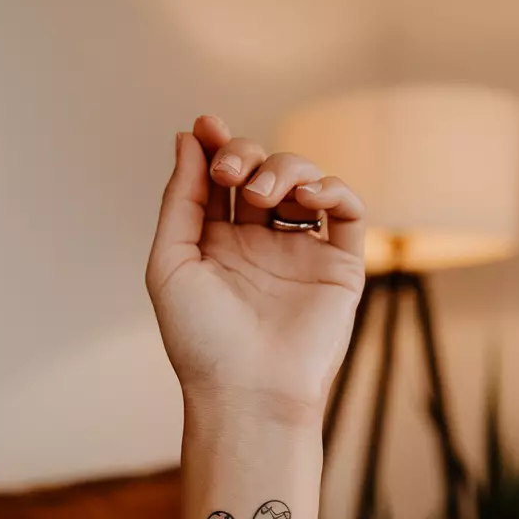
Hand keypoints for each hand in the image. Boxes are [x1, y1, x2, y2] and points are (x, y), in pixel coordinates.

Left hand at [146, 115, 365, 422]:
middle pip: (260, 170)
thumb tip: (189, 137)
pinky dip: (333, 188)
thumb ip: (180, 199)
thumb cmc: (201, 341)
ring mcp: (301, 253)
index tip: (206, 125)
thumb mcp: (171, 263)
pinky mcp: (340, 266)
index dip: (217, 143)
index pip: (221, 177)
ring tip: (264, 193)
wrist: (248, 393)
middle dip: (245, 155)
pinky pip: (348, 210)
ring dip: (285, 167)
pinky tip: (308, 196)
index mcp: (217, 243)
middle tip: (232, 175)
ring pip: (304, 180)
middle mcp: (260, 244)